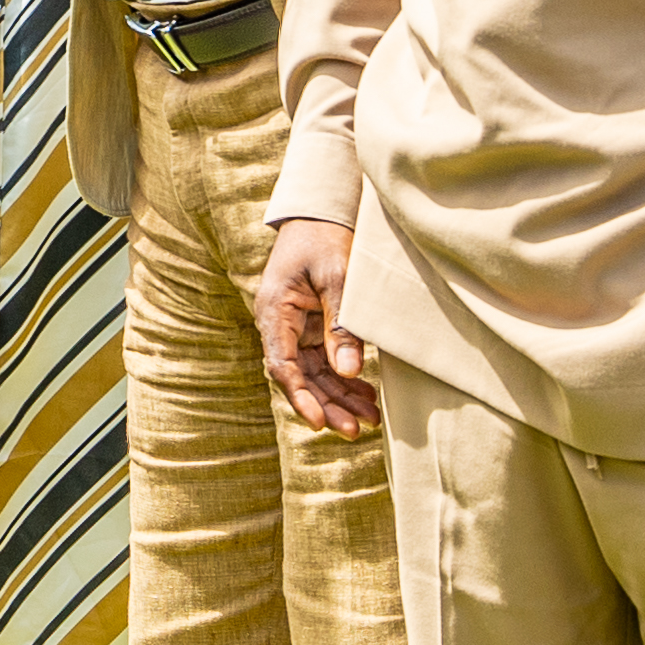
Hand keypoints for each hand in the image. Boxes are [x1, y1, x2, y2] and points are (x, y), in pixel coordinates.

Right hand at [251, 219, 382, 436]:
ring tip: (370, 419)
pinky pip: (325, 361)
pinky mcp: (312, 327)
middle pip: (300, 377)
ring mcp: (295, 327)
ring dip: (339, 397)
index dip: (301, 397)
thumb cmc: (324, 239)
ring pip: (314, 374)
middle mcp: (280, 324)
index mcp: (274, 311)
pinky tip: (367, 395)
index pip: (282, 365)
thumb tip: (348, 371)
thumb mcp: (337, 277)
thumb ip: (341, 324)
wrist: (321, 214)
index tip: (321, 423)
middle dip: (327, 406)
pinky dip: (345, 379)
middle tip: (357, 430)